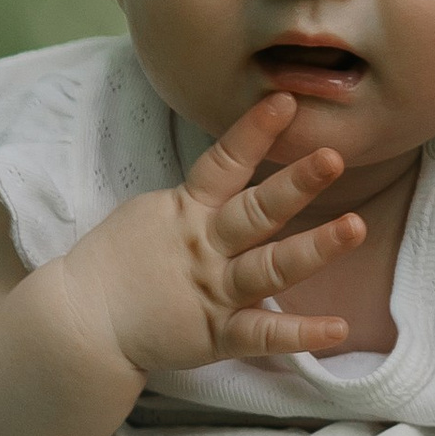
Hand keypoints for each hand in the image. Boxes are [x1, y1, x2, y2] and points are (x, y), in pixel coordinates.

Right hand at [60, 94, 362, 383]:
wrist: (79, 321)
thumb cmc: (117, 264)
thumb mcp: (152, 215)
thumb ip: (197, 198)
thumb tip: (236, 168)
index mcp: (186, 211)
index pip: (224, 163)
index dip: (254, 132)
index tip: (286, 101)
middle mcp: (204, 247)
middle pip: (256, 211)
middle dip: (295, 184)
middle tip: (332, 157)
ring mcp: (212, 291)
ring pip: (269, 267)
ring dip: (314, 248)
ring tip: (356, 227)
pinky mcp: (214, 334)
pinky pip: (261, 334)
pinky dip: (299, 334)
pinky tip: (338, 328)